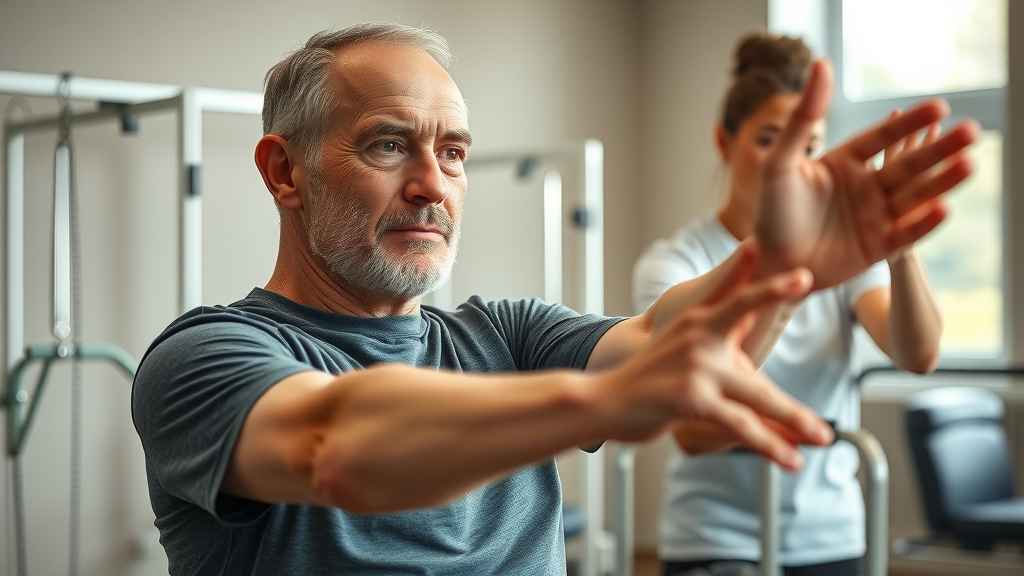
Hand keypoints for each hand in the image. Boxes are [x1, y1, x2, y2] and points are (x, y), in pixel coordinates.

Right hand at [601, 243, 831, 470]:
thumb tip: (751, 334)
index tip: (763, 242)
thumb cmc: (649, 379)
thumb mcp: (681, 346)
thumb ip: (721, 338)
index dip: (746, 265)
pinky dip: (770, 446)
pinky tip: (789, 460)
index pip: (728, 288)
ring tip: (823, 435)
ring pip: (757, 393)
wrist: (604, 402)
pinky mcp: (691, 400)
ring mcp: (694, 367)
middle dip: (772, 293)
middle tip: (802, 275)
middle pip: (741, 312)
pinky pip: (741, 425)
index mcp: (697, 322)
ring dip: (795, 419)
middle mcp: (696, 336)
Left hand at [756, 59, 977, 289]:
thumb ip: (803, 117)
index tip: (940, 107)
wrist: (767, 263)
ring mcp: (874, 216)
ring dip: (942, 181)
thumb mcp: (781, 161)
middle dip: (939, 149)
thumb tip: (821, 63)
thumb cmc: (769, 212)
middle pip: (908, 164)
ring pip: (914, 195)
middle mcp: (865, 186)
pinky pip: (905, 232)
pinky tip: (944, 207)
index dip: (910, 123)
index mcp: (844, 162)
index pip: (883, 137)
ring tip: (969, 164)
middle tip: (972, 131)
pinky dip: (923, 222)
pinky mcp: (877, 246)